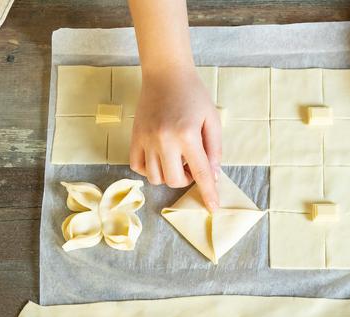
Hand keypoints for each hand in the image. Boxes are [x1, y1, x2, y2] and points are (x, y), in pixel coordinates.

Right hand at [130, 68, 221, 210]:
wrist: (165, 74)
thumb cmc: (193, 95)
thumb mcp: (212, 119)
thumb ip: (215, 149)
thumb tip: (214, 176)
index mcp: (187, 135)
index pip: (201, 173)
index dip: (208, 193)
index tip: (213, 208)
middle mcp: (164, 140)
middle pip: (174, 181)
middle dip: (186, 180)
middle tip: (191, 164)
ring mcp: (146, 140)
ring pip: (155, 178)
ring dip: (169, 175)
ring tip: (176, 159)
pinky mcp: (134, 137)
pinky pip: (137, 167)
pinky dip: (149, 169)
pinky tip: (159, 158)